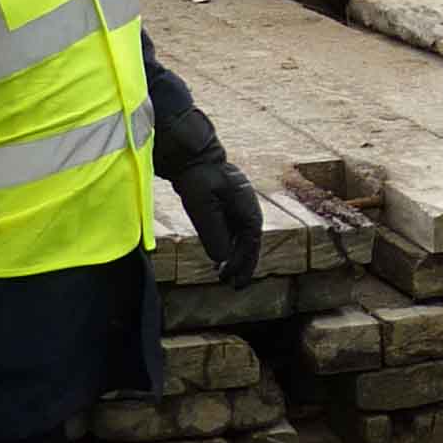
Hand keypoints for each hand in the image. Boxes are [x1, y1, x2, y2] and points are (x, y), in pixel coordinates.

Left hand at [172, 156, 261, 285]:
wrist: (191, 157)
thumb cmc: (198, 178)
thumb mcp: (203, 208)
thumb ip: (213, 234)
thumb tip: (222, 261)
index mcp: (248, 208)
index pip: (251, 242)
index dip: (245, 263)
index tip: (234, 280)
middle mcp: (248, 208)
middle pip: (249, 242)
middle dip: (242, 265)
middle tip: (232, 285)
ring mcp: (239, 206)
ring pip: (242, 238)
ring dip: (235, 258)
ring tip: (224, 277)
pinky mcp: (228, 206)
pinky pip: (233, 232)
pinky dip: (228, 247)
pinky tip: (219, 259)